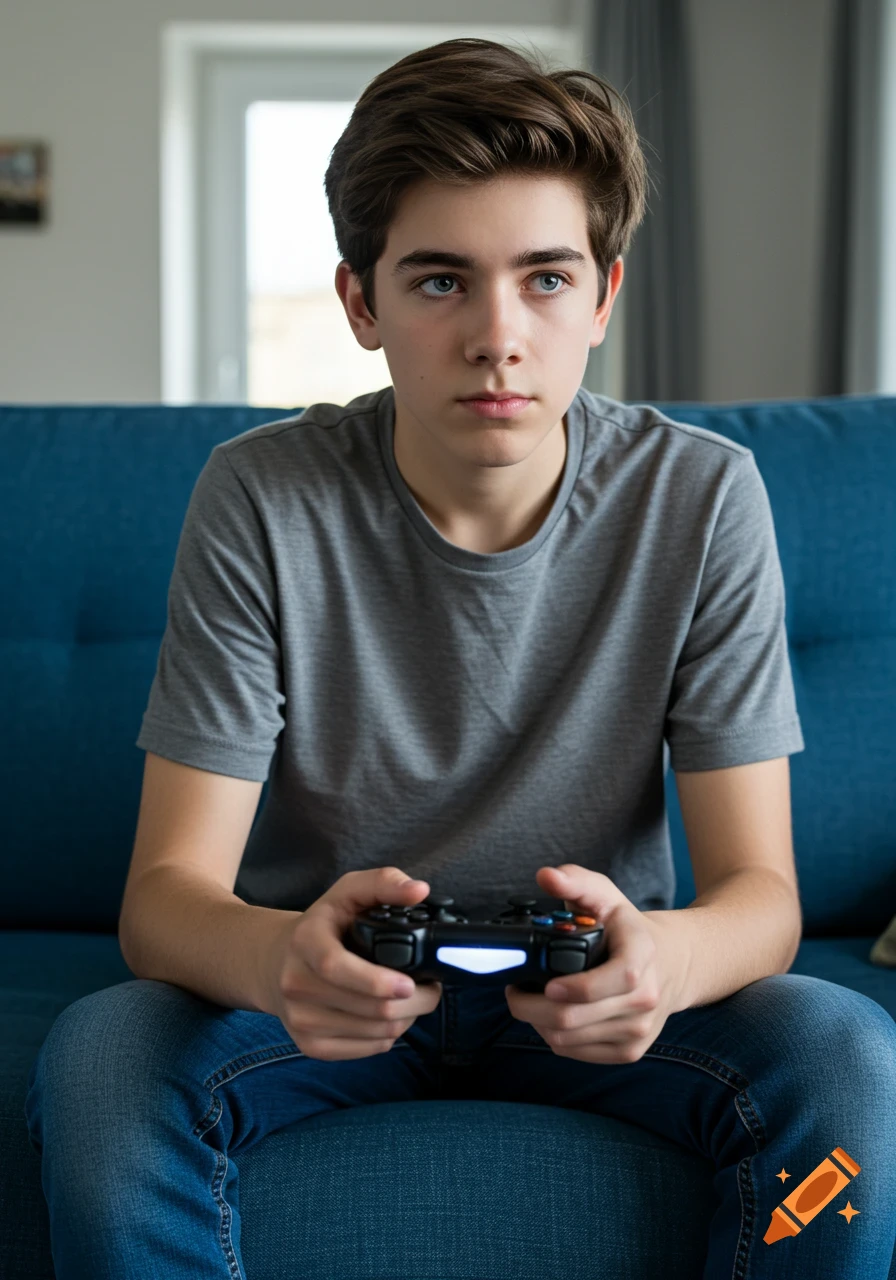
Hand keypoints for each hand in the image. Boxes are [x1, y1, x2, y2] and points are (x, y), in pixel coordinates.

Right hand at [263, 867, 442, 1060]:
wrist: (275, 963)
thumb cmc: (323, 925)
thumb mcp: (347, 892)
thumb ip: (384, 882)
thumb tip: (419, 890)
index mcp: (305, 941)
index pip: (336, 967)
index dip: (377, 980)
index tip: (410, 983)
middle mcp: (296, 984)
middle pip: (369, 1008)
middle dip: (415, 1001)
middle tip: (431, 986)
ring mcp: (301, 1020)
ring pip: (375, 1032)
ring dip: (407, 1018)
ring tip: (413, 998)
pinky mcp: (310, 1046)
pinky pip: (368, 1049)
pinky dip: (390, 1035)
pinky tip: (391, 1015)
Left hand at [504, 864, 690, 1063]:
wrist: (670, 964)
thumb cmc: (628, 929)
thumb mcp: (606, 896)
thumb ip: (576, 881)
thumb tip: (546, 876)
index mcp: (642, 954)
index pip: (617, 979)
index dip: (577, 987)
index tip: (546, 983)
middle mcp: (646, 997)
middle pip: (576, 1017)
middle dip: (531, 1006)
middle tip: (514, 990)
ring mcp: (639, 1029)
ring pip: (568, 1038)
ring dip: (537, 1022)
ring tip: (528, 999)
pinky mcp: (629, 1051)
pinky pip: (575, 1052)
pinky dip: (553, 1036)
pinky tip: (549, 1016)